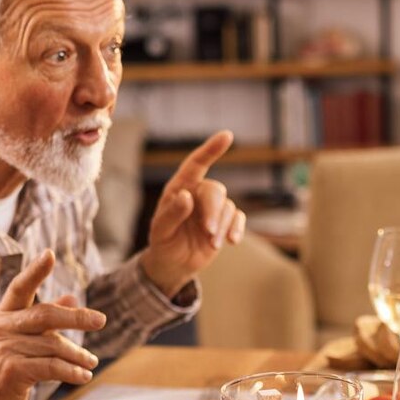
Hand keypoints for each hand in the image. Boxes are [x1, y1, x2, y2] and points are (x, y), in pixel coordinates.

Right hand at [0, 250, 106, 399]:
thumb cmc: (2, 370)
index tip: (50, 254)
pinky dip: (72, 372)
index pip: (20, 287)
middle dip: (76, 317)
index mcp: (3, 316)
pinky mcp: (12, 371)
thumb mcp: (20, 340)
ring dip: (78, 355)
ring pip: (53, 345)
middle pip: (45, 314)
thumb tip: (71, 297)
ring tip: (91, 363)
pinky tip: (83, 376)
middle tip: (100, 320)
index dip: (35, 271)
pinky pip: (51, 367)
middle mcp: (2, 328)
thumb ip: (44, 320)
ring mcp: (5, 349)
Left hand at [137, 131, 243, 297]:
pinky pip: (238, 218)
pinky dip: (236, 229)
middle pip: (216, 190)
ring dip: (222, 227)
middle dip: (214, 212)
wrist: (173, 264)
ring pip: (228, 207)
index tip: (227, 136)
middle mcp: (198, 194)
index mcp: (180, 188)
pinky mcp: (225, 222)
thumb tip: (187, 196)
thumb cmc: (163, 242)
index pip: (196, 164)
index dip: (211, 149)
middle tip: (209, 234)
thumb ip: (172, 213)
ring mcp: (213, 208)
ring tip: (212, 245)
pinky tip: (232, 241)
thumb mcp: (160, 230)